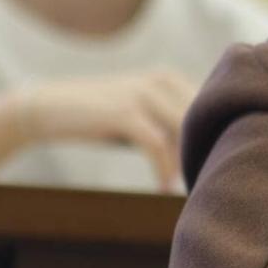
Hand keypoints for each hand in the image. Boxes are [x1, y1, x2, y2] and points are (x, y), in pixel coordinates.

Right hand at [15, 68, 198, 189]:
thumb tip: (204, 152)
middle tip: (206, 183)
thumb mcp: (140, 115)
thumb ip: (169, 126)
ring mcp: (142, 94)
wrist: (50, 107)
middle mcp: (161, 80)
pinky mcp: (124, 112)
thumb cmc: (100, 117)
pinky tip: (162, 186)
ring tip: (187, 189)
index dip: (217, 138)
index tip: (215, 167)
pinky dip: (164, 168)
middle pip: (202, 121)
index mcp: (169, 78)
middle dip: (206, 151)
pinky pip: (157, 144)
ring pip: (184, 132)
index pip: (210, 109)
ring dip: (188, 163)